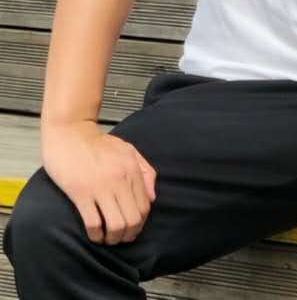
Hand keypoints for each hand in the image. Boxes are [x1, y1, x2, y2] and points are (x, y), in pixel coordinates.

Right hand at [41, 120, 156, 245]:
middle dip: (128, 235)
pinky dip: (96, 235)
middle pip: (133, 219)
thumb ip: (145, 171)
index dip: (140, 223)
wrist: (71, 132)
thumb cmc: (98, 142)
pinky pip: (93, 222)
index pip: (144, 205)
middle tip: (121, 238)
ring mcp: (100, 187)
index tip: (132, 229)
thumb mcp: (128, 150)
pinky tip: (94, 235)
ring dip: (113, 238)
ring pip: (116, 224)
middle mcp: (120, 179)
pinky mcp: (81, 193)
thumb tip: (153, 198)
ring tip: (108, 238)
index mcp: (132, 169)